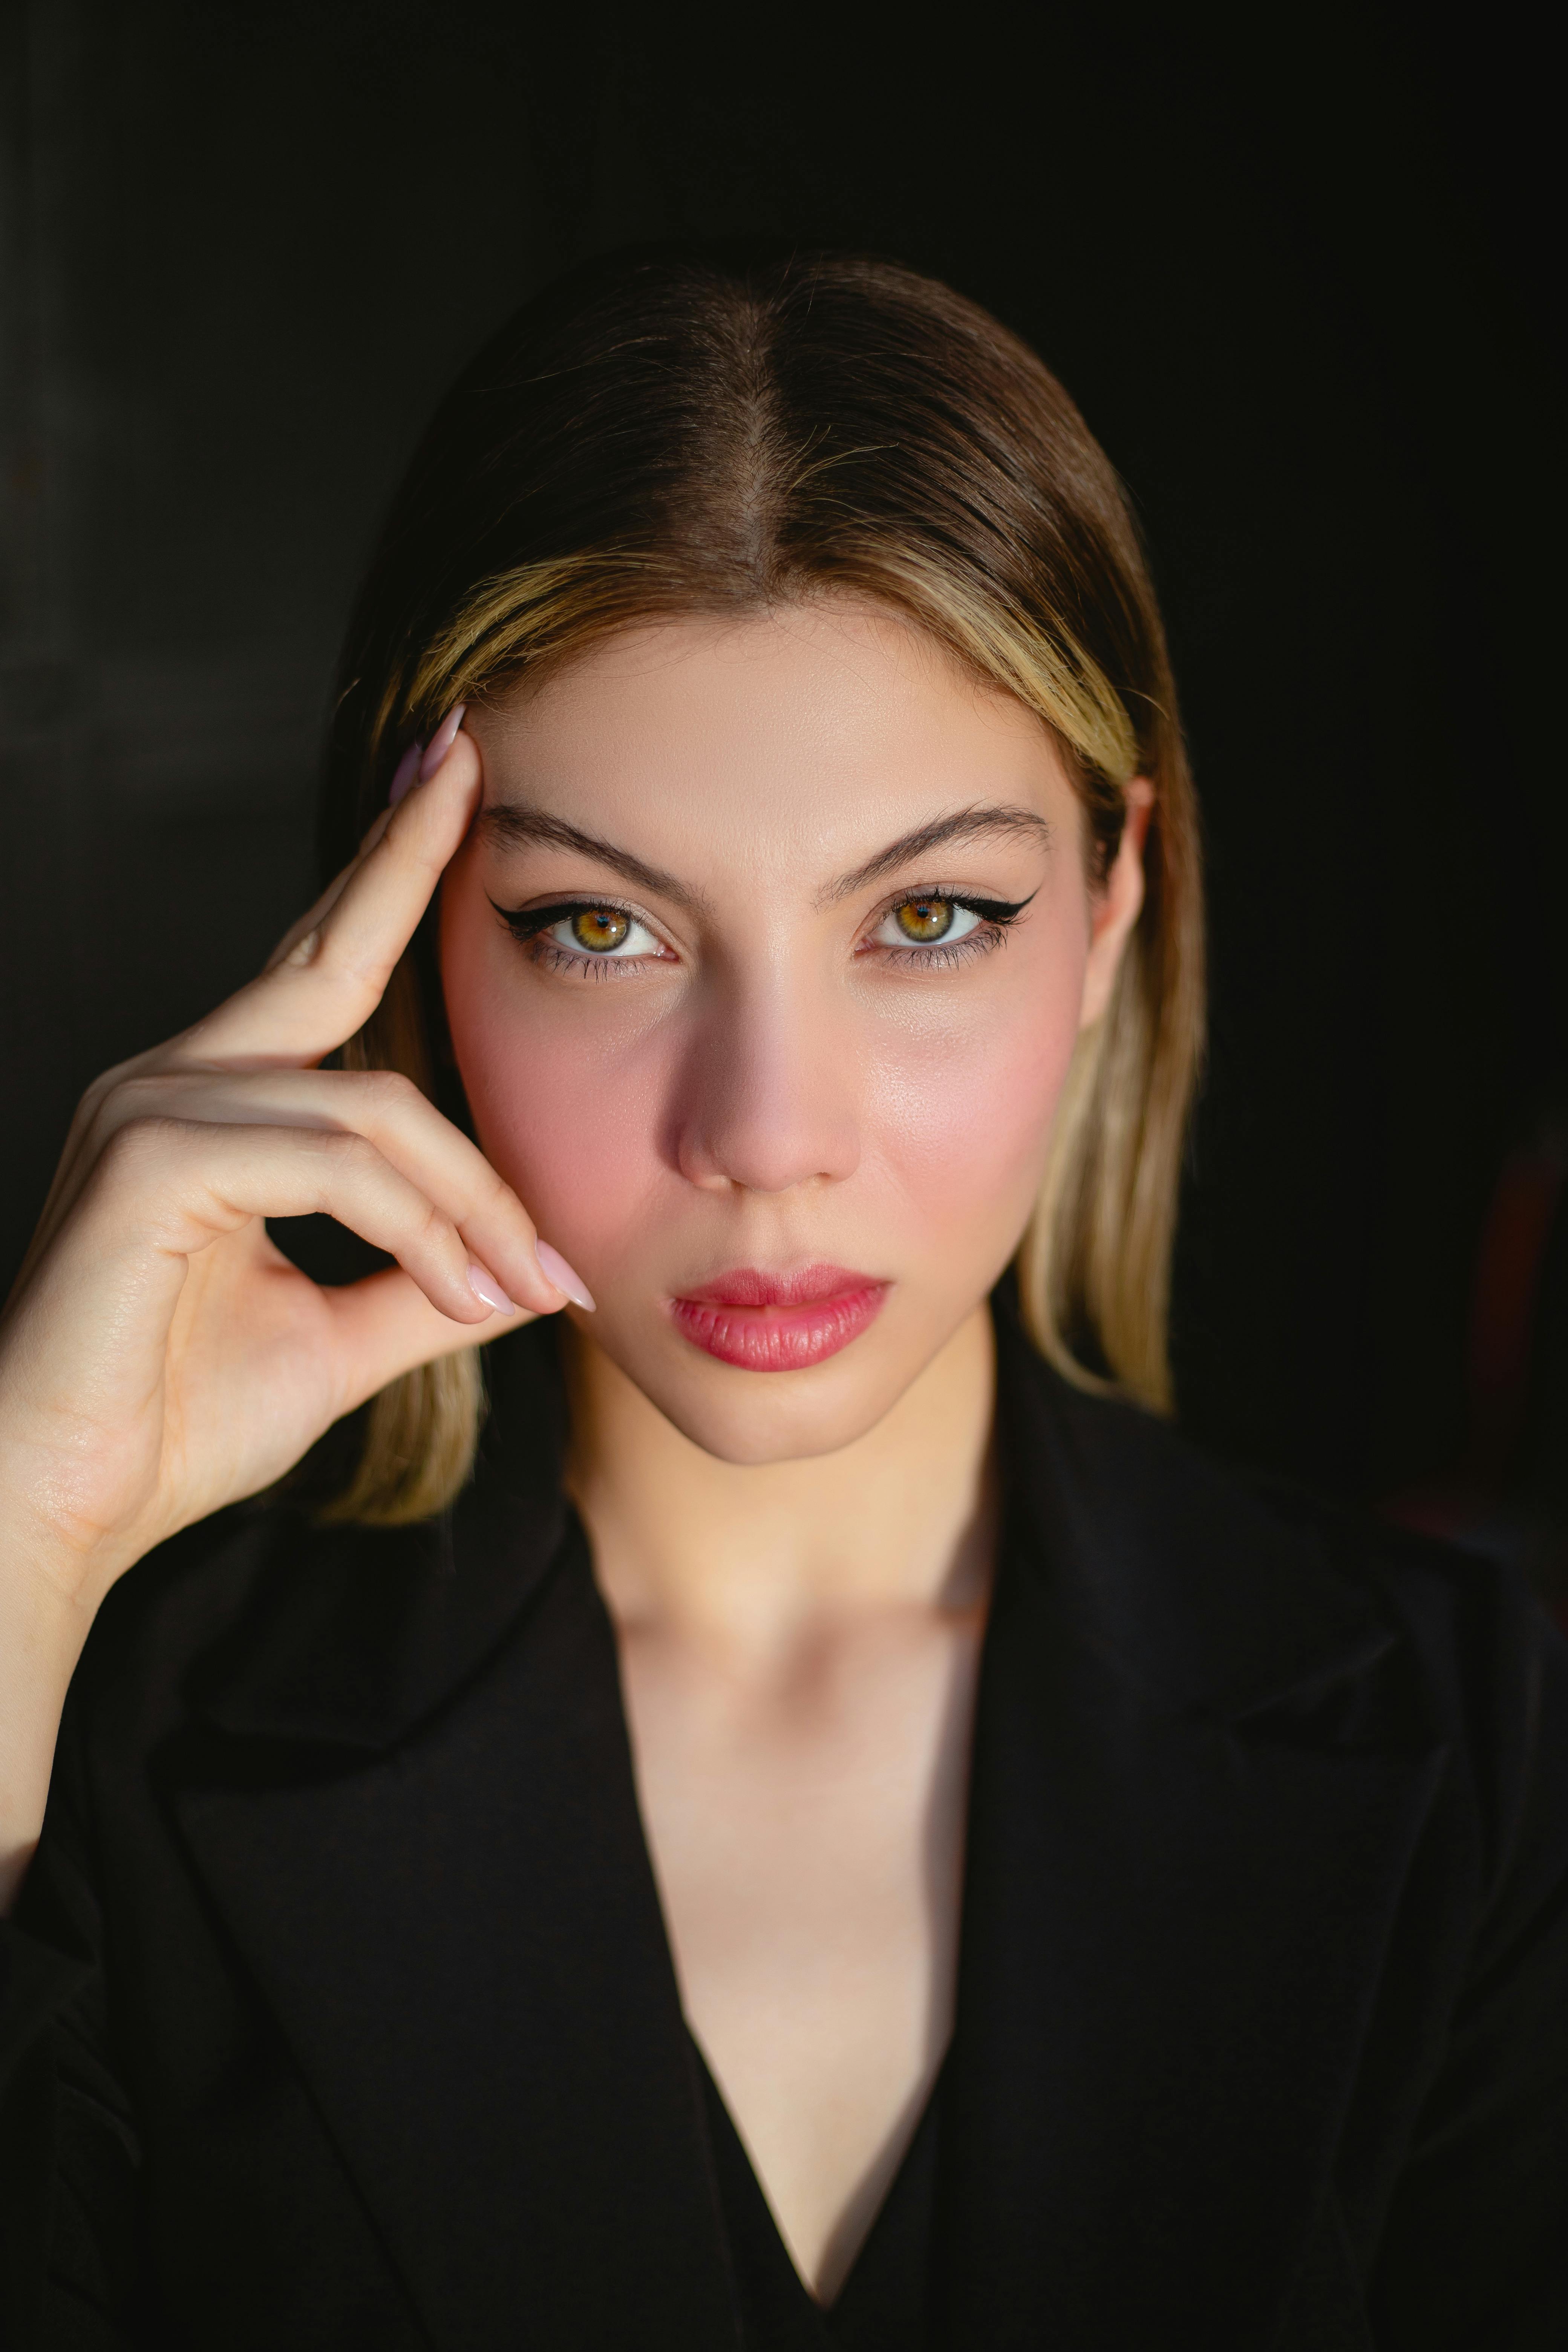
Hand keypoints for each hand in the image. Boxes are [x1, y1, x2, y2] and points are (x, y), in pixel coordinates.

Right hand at [0, 718, 571, 1621]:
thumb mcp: (344, 1337)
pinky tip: (464, 1289)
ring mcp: (153, 1111)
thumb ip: (429, 1283)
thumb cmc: (179, 1420)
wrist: (69, 1503)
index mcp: (214, 1103)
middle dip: (407, 854)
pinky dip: (420, 1227)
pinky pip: (335, 1165)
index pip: (319, 965)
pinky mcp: (150, 1163)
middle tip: (476, 763)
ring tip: (525, 1282)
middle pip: (326, 950)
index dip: (385, 871)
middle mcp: (174, 1080)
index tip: (449, 785)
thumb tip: (535, 1264)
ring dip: (473, 1200)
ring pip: (374, 1107)